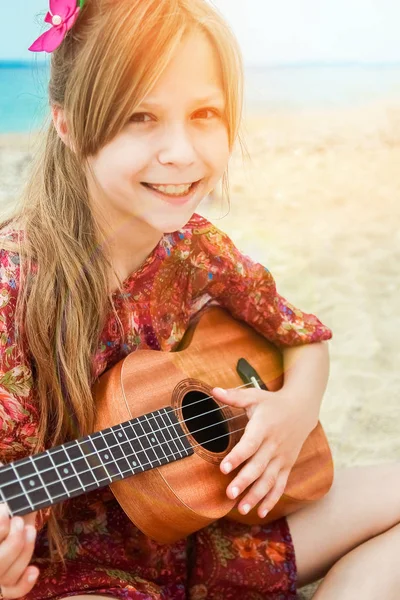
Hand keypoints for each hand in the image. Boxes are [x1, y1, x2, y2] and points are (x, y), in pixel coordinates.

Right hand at [0, 462, 38, 598]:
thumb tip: (3, 465)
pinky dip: (24, 583)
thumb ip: (4, 485)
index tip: (6, 510)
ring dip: (22, 553)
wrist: (8, 520)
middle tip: (19, 519)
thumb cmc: (4, 504)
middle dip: (11, 541)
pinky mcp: (5, 585)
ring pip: (5, 577)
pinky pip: (13, 592)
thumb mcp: (4, 490)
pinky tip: (34, 570)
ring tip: (30, 529)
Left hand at [212, 386, 312, 518]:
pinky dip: (271, 499)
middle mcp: (274, 444)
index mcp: (264, 427)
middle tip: (230, 494)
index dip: (237, 457)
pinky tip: (260, 512)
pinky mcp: (287, 465)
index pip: (250, 444)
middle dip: (244, 482)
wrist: (302, 409)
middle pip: (259, 466)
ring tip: (242, 508)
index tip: (223, 468)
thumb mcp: (254, 396)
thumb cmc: (272, 403)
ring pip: (269, 479)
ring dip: (256, 495)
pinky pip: (280, 485)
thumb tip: (213, 390)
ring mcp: (282, 457)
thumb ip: (234, 396)